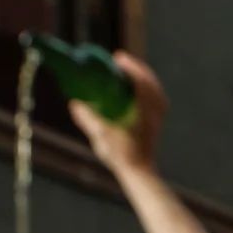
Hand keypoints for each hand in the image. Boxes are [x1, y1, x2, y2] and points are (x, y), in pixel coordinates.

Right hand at [70, 51, 167, 176]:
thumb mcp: (101, 136)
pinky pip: (154, 100)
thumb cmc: (122, 157)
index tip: (118, 58)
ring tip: (126, 71)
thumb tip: (75, 104)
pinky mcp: (155, 123)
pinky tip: (132, 90)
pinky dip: (145, 90)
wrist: (140, 173)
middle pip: (150, 83)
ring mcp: (157, 118)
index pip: (142, 83)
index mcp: (145, 111)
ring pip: (153, 91)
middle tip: (119, 60)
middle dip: (135, 69)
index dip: (131, 68)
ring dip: (141, 78)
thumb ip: (88, 119)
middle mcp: (155, 112)